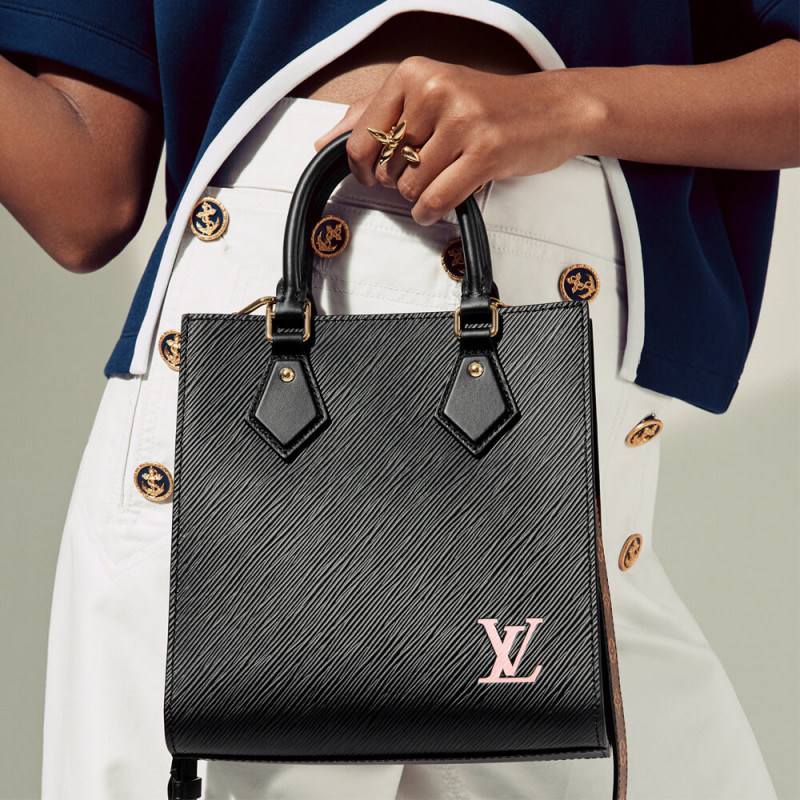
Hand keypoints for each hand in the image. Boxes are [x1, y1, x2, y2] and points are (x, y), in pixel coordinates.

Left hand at [314, 56, 587, 224]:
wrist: (555, 109)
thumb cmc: (489, 107)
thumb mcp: (429, 96)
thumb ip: (373, 114)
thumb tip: (324, 140)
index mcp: (415, 73)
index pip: (361, 138)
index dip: (364, 168)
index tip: (377, 174)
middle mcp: (435, 90)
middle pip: (387, 168)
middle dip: (403, 180)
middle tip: (433, 167)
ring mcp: (462, 120)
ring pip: (410, 188)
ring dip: (422, 196)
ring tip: (447, 177)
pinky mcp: (485, 151)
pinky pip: (435, 200)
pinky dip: (431, 212)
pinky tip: (440, 205)